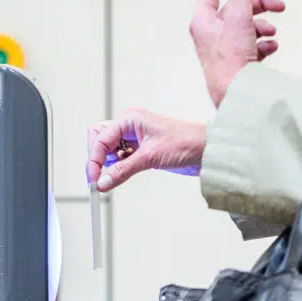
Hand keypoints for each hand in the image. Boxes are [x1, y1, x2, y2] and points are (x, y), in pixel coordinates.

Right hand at [87, 109, 206, 192]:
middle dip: (97, 158)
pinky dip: (117, 168)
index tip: (93, 179)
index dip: (94, 160)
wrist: (208, 150)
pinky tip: (122, 175)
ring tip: (113, 177)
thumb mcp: (150, 158)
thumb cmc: (187, 142)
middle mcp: (130, 126)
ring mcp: (134, 138)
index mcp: (130, 118)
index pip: (101, 138)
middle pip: (99, 139)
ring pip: (108, 150)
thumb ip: (123, 170)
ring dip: (107, 164)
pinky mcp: (140, 150)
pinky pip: (120, 159)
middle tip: (98, 177)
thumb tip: (103, 182)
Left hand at [190, 0, 284, 106]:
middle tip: (278, 4)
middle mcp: (211, 36)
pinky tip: (270, 47)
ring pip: (247, 26)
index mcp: (203, 22)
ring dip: (263, 25)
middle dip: (259, 3)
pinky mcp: (237, 64)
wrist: (238, 97)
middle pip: (236, 7)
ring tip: (272, 32)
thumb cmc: (230, 64)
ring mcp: (224, 50)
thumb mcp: (239, 17)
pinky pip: (253, 46)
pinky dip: (264, 43)